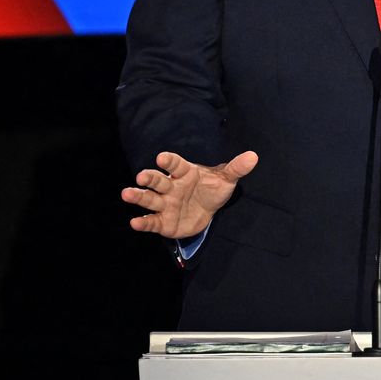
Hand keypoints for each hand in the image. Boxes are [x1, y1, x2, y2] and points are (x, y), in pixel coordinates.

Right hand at [120, 150, 258, 238]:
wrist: (208, 209)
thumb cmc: (212, 188)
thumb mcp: (226, 179)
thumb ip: (237, 168)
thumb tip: (254, 157)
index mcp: (185, 173)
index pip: (176, 164)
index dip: (170, 161)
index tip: (162, 157)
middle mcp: (171, 186)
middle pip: (158, 181)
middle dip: (149, 178)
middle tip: (140, 176)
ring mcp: (165, 203)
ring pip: (149, 199)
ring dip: (138, 197)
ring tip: (126, 194)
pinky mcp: (163, 221)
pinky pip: (151, 221)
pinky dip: (143, 222)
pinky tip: (134, 222)